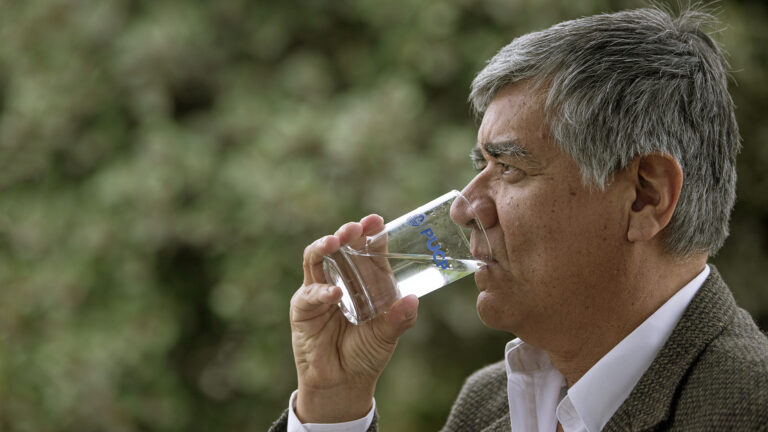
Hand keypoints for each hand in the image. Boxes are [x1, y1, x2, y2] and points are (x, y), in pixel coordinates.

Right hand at [290, 214, 418, 422]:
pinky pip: (310, 293)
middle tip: (355, 228)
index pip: (368, 248)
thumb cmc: (366, 354)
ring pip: (317, 258)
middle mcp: (342, 277)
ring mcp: (319, 289)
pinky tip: (335, 293)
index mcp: (366, 279)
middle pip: (340, 246)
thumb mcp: (388, 335)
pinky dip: (322, 291)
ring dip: (325, 246)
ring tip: (336, 242)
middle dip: (347, 232)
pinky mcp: (303, 307)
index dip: (371, 232)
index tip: (376, 221)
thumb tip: (412, 300)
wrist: (343, 383)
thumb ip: (399, 319)